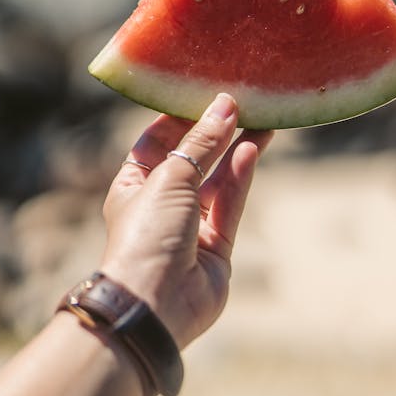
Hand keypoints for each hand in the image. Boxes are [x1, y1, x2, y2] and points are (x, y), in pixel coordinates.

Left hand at [100, 93, 272, 348]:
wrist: (154, 304)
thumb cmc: (146, 234)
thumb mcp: (170, 176)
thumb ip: (201, 142)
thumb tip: (225, 105)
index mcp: (133, 184)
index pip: (157, 141)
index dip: (181, 116)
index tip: (205, 90)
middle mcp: (161, 203)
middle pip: (193, 158)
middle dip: (217, 131)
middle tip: (244, 101)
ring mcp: (190, 226)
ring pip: (218, 179)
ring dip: (237, 150)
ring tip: (263, 119)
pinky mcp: (216, 246)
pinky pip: (231, 203)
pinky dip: (241, 176)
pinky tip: (254, 148)